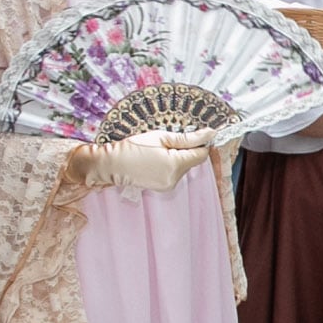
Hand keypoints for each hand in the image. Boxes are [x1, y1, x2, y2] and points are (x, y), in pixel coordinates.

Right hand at [68, 129, 213, 192]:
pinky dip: (171, 165)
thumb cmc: (133, 147)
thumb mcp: (161, 137)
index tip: (195, 134)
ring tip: (158, 151)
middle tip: (167, 141)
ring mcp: (169, 185)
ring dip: (178, 158)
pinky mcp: (164, 188)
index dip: (201, 143)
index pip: (201, 154)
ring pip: (184, 167)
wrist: (111, 164)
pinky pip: (175, 173)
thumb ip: (188, 138)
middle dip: (186, 150)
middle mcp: (175, 178)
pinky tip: (156, 160)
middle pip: (193, 161)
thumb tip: (210, 134)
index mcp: (176, 164)